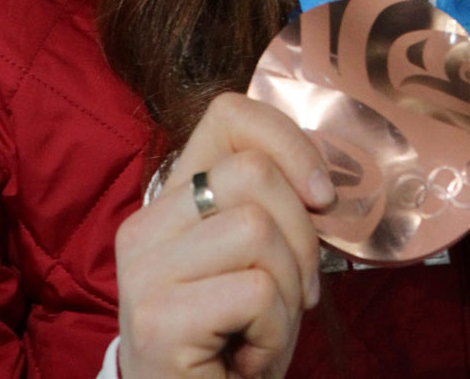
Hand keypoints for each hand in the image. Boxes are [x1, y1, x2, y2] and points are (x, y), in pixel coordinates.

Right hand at [115, 92, 335, 378]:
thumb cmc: (236, 341)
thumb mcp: (258, 260)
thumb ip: (273, 207)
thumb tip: (324, 185)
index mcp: (171, 201)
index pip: (228, 115)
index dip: (290, 143)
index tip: (321, 197)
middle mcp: (145, 227)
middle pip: (253, 172)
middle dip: (301, 237)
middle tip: (296, 294)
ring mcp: (144, 272)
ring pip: (257, 229)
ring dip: (288, 293)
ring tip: (265, 331)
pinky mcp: (157, 320)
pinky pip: (256, 293)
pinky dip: (275, 333)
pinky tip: (248, 359)